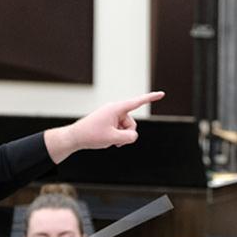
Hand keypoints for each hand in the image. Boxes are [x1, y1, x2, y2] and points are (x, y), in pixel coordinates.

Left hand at [45, 92, 164, 161]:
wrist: (75, 137)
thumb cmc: (91, 135)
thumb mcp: (113, 139)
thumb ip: (129, 138)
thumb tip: (133, 136)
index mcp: (116, 108)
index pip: (137, 102)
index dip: (151, 98)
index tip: (162, 94)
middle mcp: (115, 110)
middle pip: (132, 123)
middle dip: (127, 134)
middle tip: (116, 142)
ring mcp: (112, 115)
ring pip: (127, 128)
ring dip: (122, 137)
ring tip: (111, 142)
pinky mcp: (109, 121)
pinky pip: (120, 129)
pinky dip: (117, 137)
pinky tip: (108, 140)